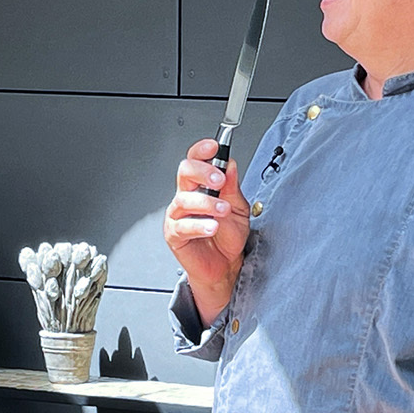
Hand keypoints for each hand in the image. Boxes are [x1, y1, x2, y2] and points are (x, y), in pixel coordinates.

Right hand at [163, 138, 248, 324]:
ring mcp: (178, 215)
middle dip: (202, 172)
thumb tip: (230, 165)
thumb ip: (233, 188)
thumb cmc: (228, 237)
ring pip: (184, 199)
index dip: (202, 151)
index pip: (195, 160)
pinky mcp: (175, 234)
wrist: (225, 266)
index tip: (214, 147)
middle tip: (218, 180)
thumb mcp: (239, 209)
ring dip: (206, 203)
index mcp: (200, 186)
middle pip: (184, 172)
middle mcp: (186, 196)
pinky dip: (199, 225)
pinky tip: (211, 227)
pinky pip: (182, 226)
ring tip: (222, 211)